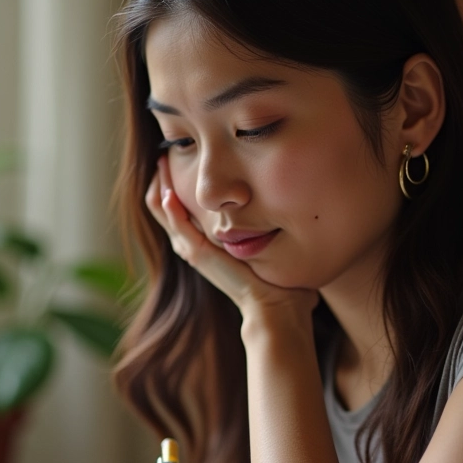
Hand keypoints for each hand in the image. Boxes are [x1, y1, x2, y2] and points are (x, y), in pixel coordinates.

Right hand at [145, 156, 317, 320]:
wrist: (275, 308)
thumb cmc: (281, 286)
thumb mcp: (269, 250)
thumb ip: (275, 235)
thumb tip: (302, 228)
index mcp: (206, 245)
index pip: (180, 210)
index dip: (176, 185)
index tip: (181, 159)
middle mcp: (193, 247)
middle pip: (162, 206)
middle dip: (162, 178)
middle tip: (164, 153)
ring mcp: (192, 250)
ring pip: (161, 212)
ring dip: (160, 186)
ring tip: (163, 161)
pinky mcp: (198, 254)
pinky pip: (176, 225)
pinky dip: (170, 208)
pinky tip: (169, 189)